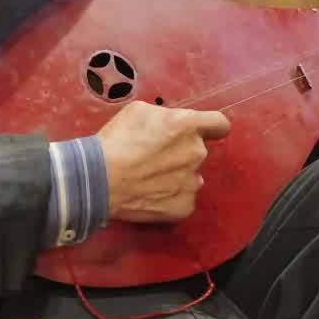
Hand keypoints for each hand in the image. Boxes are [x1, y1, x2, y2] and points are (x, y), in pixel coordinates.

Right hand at [95, 100, 230, 222]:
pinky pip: (183, 198)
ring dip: (177, 175)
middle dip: (182, 152)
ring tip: (150, 180)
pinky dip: (171, 197)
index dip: (213, 127)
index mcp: (189, 127)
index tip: (206, 132)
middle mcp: (197, 153)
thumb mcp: (139, 111)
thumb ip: (165, 116)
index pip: (220, 124)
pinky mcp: (185, 206)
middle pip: (197, 151)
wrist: (98, 180)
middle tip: (154, 158)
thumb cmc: (116, 140)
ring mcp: (193, 183)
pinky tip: (151, 196)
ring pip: (191, 176)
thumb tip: (171, 124)